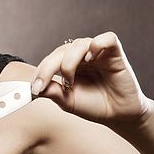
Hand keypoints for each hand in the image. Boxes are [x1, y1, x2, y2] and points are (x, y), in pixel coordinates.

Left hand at [30, 31, 152, 126]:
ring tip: (70, 81)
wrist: (119, 115)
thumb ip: (53, 93)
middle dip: (48, 68)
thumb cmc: (95, 106)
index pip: (51, 60)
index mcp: (69, 65)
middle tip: (42, 85)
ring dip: (69, 62)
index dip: (41, 72)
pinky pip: (107, 38)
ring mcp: (98, 53)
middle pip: (61, 51)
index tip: (34, 89)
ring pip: (79, 44)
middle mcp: (82, 56)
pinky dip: (97, 45)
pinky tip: (90, 59)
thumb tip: (36, 87)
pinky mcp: (115, 52)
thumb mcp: (69, 102)